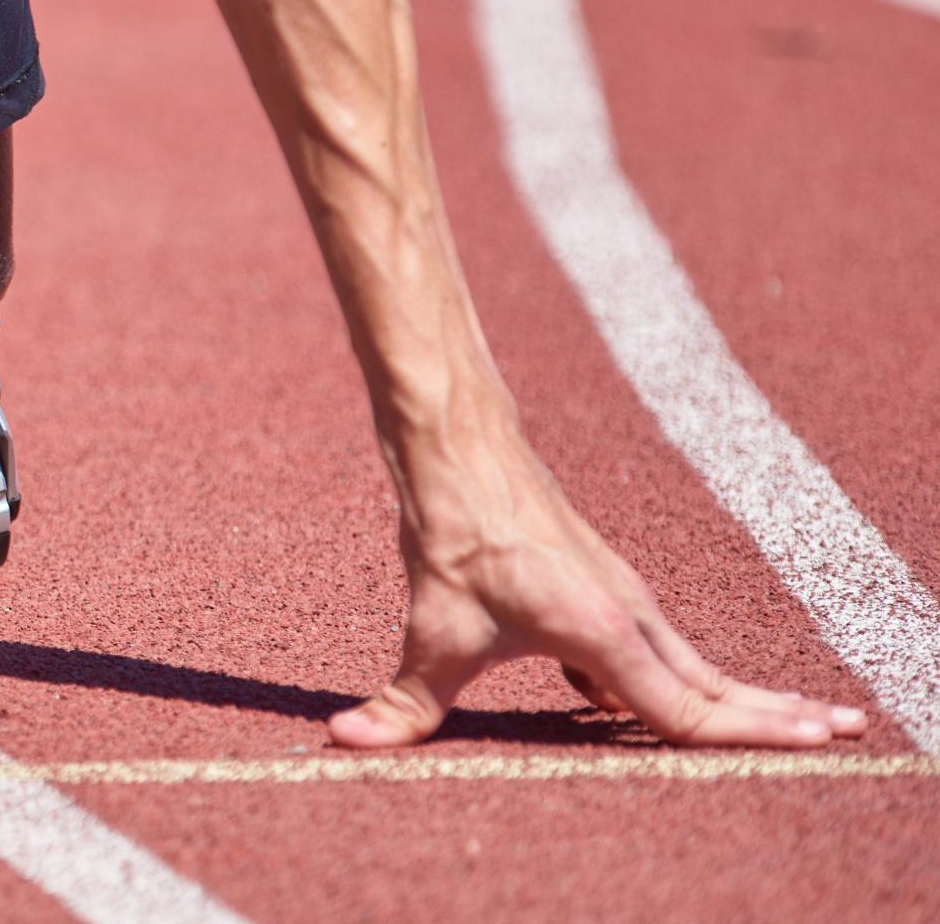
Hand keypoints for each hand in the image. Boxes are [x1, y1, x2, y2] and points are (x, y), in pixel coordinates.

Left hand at [331, 438, 870, 748]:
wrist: (458, 444)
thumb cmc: (456, 529)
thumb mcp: (430, 627)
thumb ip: (402, 702)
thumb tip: (345, 740)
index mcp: (604, 631)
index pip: (687, 710)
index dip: (749, 737)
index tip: (813, 745)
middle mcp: (628, 612)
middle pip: (712, 683)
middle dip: (776, 714)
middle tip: (846, 733)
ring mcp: (618, 594)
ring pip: (686, 660)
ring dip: (732, 694)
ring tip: (787, 720)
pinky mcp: (596, 582)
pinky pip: (649, 644)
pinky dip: (670, 675)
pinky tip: (632, 704)